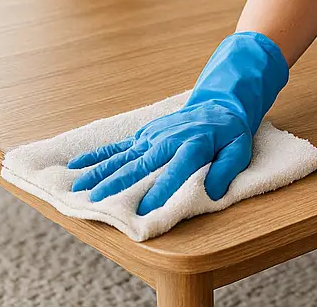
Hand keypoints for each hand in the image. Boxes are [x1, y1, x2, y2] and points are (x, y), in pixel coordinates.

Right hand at [68, 30, 288, 214]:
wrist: (219, 105)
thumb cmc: (229, 134)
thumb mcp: (239, 149)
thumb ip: (227, 170)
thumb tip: (213, 191)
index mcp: (193, 145)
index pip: (175, 171)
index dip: (160, 190)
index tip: (144, 210)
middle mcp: (168, 139)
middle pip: (141, 163)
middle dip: (118, 183)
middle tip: (97, 200)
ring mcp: (152, 136)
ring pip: (123, 156)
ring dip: (101, 171)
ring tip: (79, 187)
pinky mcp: (144, 135)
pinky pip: (119, 146)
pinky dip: (98, 155)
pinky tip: (77, 164)